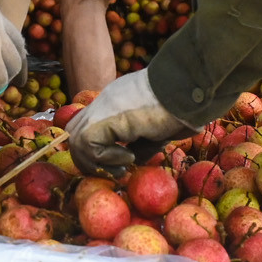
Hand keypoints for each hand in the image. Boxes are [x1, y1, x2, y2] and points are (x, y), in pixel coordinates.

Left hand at [67, 69, 188, 173]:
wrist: (187, 90)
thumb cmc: (181, 107)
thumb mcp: (156, 130)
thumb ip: (140, 143)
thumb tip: (132, 160)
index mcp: (113, 103)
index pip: (87, 124)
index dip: (95, 148)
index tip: (118, 163)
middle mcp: (103, 103)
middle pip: (74, 132)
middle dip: (89, 159)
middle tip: (116, 171)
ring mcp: (101, 108)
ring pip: (76, 140)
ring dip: (97, 162)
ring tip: (125, 165)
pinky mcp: (105, 117)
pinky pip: (88, 142)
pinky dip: (105, 157)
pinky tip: (128, 155)